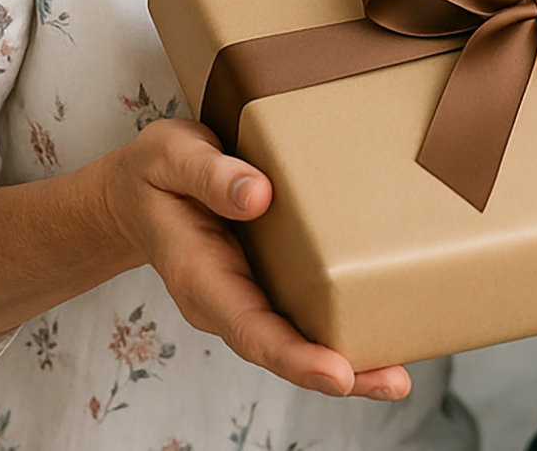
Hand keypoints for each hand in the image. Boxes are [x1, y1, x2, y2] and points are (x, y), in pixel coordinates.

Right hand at [101, 118, 410, 400]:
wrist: (139, 191)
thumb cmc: (157, 173)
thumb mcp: (172, 155)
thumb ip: (210, 175)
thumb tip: (259, 195)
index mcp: (199, 274)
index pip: (248, 327)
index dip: (293, 355)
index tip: (336, 374)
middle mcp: (225, 297)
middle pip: (280, 349)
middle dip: (337, 373)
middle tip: (393, 382)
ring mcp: (247, 294)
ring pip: (295, 339)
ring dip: (348, 361)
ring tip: (397, 375)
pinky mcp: (267, 279)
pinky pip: (302, 311)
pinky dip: (339, 327)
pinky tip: (381, 330)